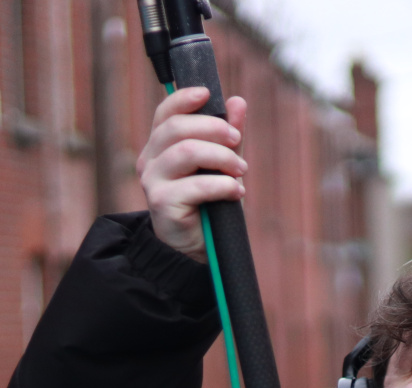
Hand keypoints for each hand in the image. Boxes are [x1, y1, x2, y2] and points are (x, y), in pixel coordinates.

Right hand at [136, 87, 247, 262]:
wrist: (198, 250)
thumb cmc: (209, 207)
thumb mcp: (222, 168)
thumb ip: (227, 138)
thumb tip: (237, 102)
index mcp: (160, 147)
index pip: (166, 114)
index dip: (184, 99)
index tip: (208, 94)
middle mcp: (151, 161)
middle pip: (177, 129)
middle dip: (213, 129)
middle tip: (238, 142)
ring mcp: (153, 182)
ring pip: (186, 152)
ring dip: (221, 157)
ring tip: (241, 171)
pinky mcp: (162, 203)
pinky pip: (196, 186)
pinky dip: (222, 185)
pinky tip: (236, 192)